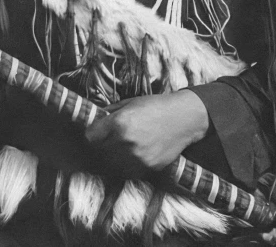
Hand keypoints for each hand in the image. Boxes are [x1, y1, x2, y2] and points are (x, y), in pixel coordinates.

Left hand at [84, 91, 208, 178]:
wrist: (184, 118)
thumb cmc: (157, 106)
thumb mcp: (131, 102)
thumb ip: (112, 111)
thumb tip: (97, 117)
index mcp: (119, 122)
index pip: (91, 137)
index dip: (92, 134)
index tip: (95, 133)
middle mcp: (125, 141)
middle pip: (100, 152)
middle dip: (101, 146)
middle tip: (106, 141)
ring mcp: (137, 157)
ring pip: (112, 165)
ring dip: (112, 159)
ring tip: (118, 150)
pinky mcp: (148, 167)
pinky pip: (128, 172)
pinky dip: (126, 166)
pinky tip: (131, 157)